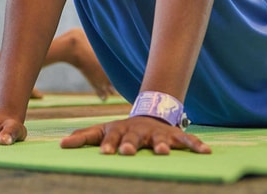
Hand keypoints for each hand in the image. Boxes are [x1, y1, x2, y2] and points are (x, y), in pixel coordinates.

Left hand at [60, 116, 209, 154]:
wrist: (149, 113)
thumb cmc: (122, 129)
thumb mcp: (102, 130)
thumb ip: (83, 137)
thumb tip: (60, 145)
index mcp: (120, 131)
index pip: (111, 138)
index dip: (108, 144)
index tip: (105, 153)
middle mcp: (139, 131)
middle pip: (134, 138)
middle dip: (131, 145)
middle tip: (127, 152)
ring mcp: (157, 133)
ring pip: (160, 139)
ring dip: (162, 145)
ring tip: (163, 152)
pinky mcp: (174, 135)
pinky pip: (188, 140)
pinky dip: (197, 145)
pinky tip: (206, 152)